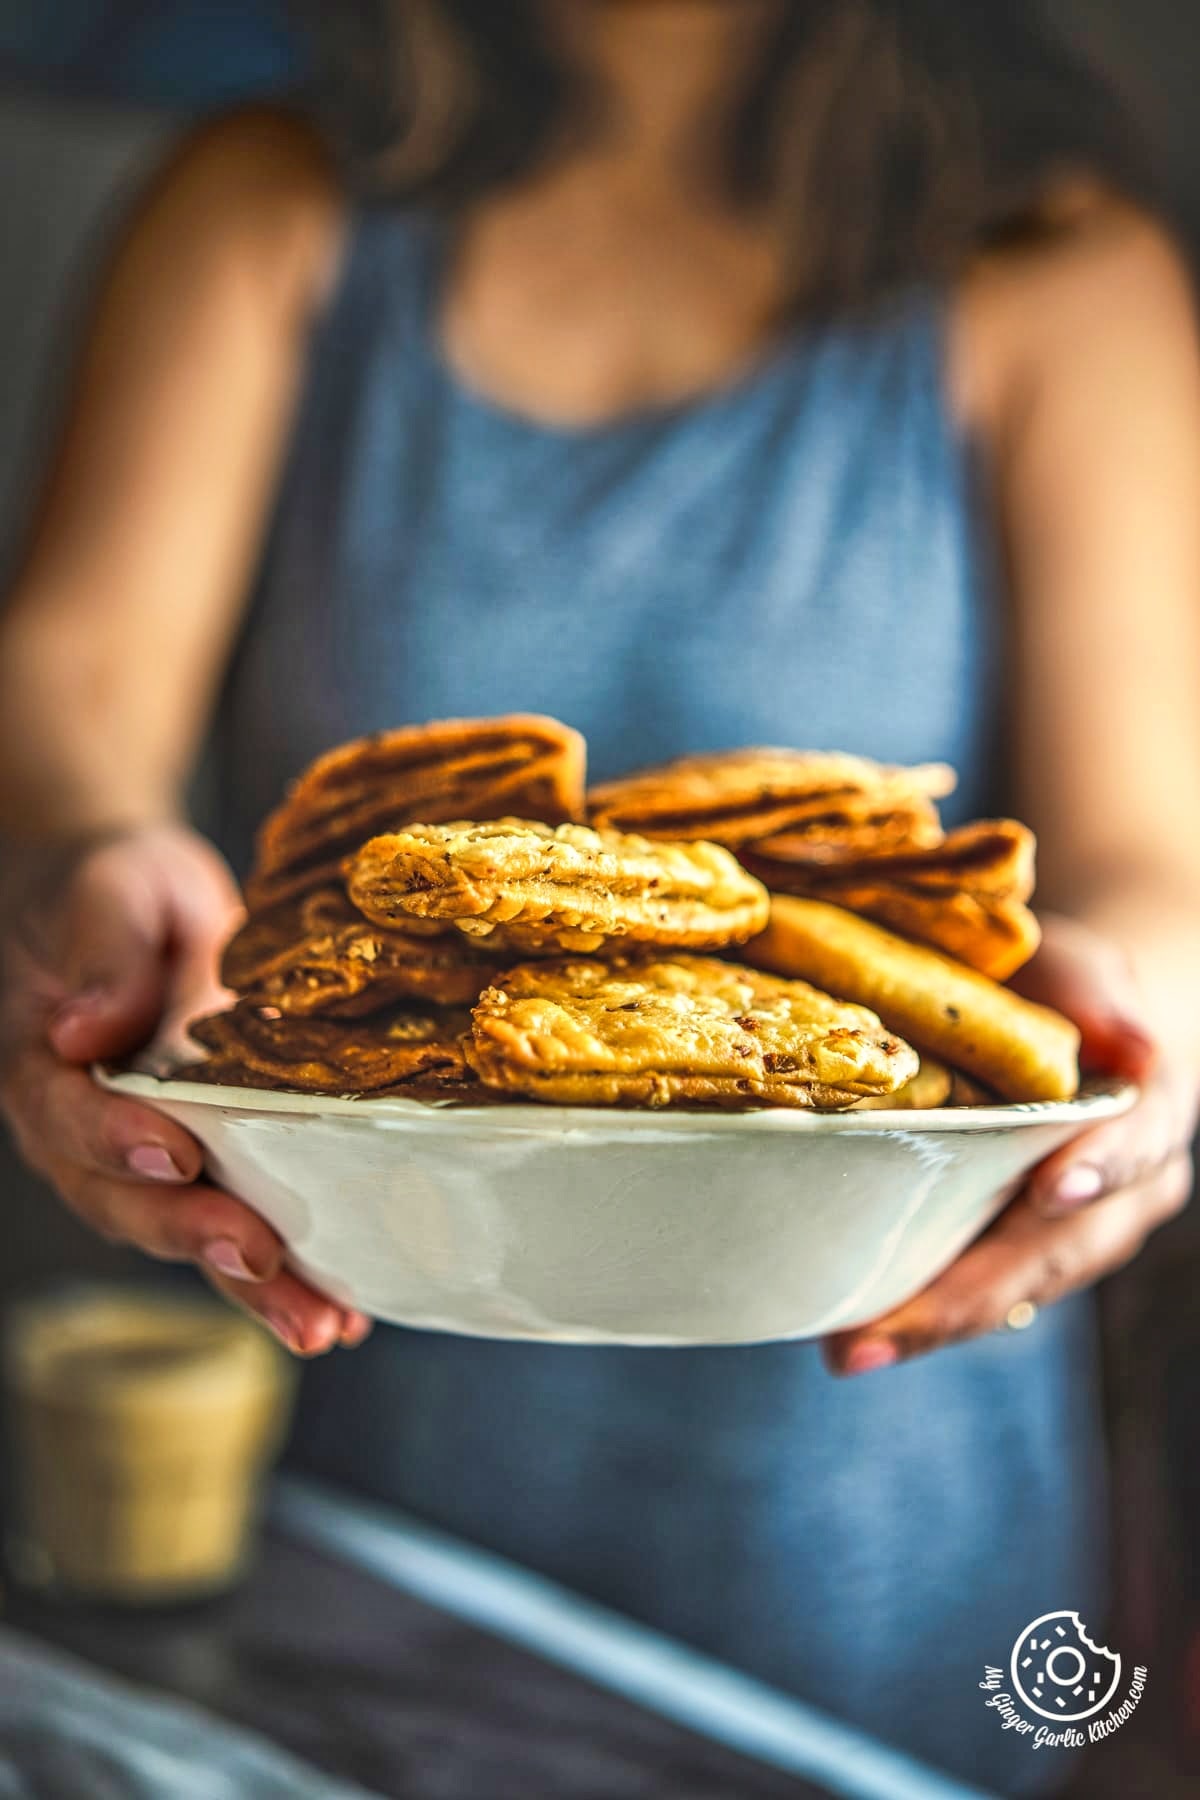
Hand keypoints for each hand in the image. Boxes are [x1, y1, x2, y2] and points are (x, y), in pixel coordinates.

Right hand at [0, 824, 371, 1356]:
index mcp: (47, 1068)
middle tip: (260, 1258)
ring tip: (320, 1326)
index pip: (70, 1118)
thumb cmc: (116, 890)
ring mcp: (154, 1158)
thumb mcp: (110, 890)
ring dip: (255, 1288)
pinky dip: (289, 1277)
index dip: (116, 1141)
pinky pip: (241, 1229)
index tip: (173, 1151)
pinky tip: (346, 1314)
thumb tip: (82, 1028)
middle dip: (197, 1237)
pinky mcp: (214, 1165)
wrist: (139, 908)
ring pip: (192, 1235)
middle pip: (130, 1202)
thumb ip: (104, 951)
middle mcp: (91, 1134)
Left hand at [824, 914, 1194, 1375]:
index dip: (1099, 1167)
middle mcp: (1125, 1192)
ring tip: (853, 1347)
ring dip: (934, 1322)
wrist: (1067, 1027)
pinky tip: (850, 1336)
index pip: (1137, 1144)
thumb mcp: (1081, 969)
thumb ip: (1101, 994)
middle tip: (889, 1323)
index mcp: (1149, 1113)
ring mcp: (1075, 1234)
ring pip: (1016, 1289)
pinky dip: (919, 1315)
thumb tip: (1134, 1041)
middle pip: (1059, 1250)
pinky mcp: (1021, 1254)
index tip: (1050, 1191)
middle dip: (974, 1291)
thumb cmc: (1066, 989)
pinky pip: (980, 1294)